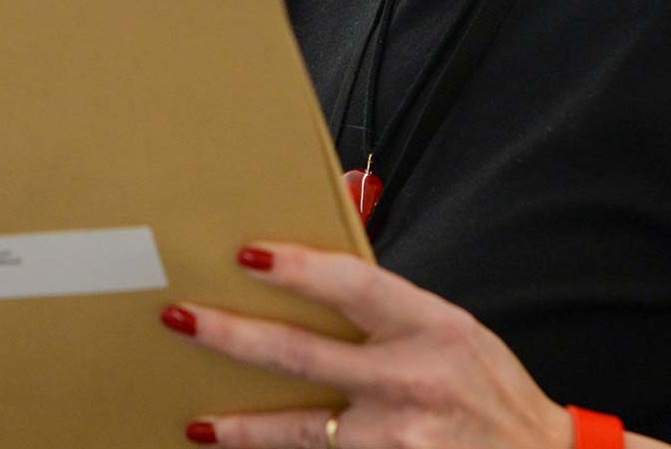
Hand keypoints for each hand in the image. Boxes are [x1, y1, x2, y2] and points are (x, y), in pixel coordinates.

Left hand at [163, 242, 570, 448]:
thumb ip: (390, 302)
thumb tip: (330, 241)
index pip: (354, 286)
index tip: (248, 254)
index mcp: (432, 326)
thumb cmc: (488, 390)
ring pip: (302, 430)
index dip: (299, 268)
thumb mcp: (454, 328)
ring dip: (243, 427)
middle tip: (182, 319)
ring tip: (197, 422)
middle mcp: (411, 381)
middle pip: (304, 356)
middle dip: (234, 337)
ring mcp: (398, 437)